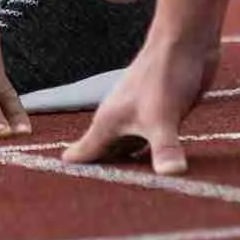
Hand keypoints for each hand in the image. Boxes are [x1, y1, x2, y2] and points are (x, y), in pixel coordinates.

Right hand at [61, 36, 218, 174]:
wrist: (186, 39)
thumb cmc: (164, 72)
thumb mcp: (163, 116)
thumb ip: (164, 147)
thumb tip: (173, 175)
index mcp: (109, 121)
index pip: (85, 152)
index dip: (73, 169)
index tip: (53, 189)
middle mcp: (121, 120)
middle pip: (105, 154)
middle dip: (100, 174)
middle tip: (91, 199)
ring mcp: (141, 116)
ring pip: (127, 148)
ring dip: (126, 166)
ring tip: (122, 189)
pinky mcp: (162, 114)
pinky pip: (149, 142)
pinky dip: (148, 156)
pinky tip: (155, 167)